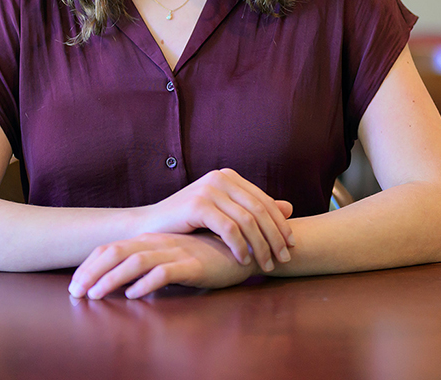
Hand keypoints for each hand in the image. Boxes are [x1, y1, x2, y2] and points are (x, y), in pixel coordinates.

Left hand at [68, 233, 253, 299]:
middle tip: (74, 293)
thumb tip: (127, 284)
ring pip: (135, 261)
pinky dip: (145, 283)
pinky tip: (134, 296)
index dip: (90, 264)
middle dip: (91, 271)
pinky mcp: (193, 264)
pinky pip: (164, 271)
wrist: (245, 251)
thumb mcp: (175, 258)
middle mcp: (160, 242)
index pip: (113, 246)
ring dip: (111, 279)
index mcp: (153, 239)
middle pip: (116, 251)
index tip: (75, 283)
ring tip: (95, 295)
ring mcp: (176, 252)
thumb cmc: (208, 257)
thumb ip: (153, 265)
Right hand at [141, 169, 293, 271]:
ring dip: (260, 245)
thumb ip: (252, 210)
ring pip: (247, 220)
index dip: (280, 223)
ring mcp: (209, 189)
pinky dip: (240, 246)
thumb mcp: (224, 214)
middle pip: (259, 210)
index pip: (263, 201)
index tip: (291, 244)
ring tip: (267, 264)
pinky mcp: (198, 204)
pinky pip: (229, 228)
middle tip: (284, 258)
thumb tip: (290, 207)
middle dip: (275, 236)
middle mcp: (221, 178)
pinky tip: (244, 261)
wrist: (148, 227)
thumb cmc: (187, 223)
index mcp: (229, 177)